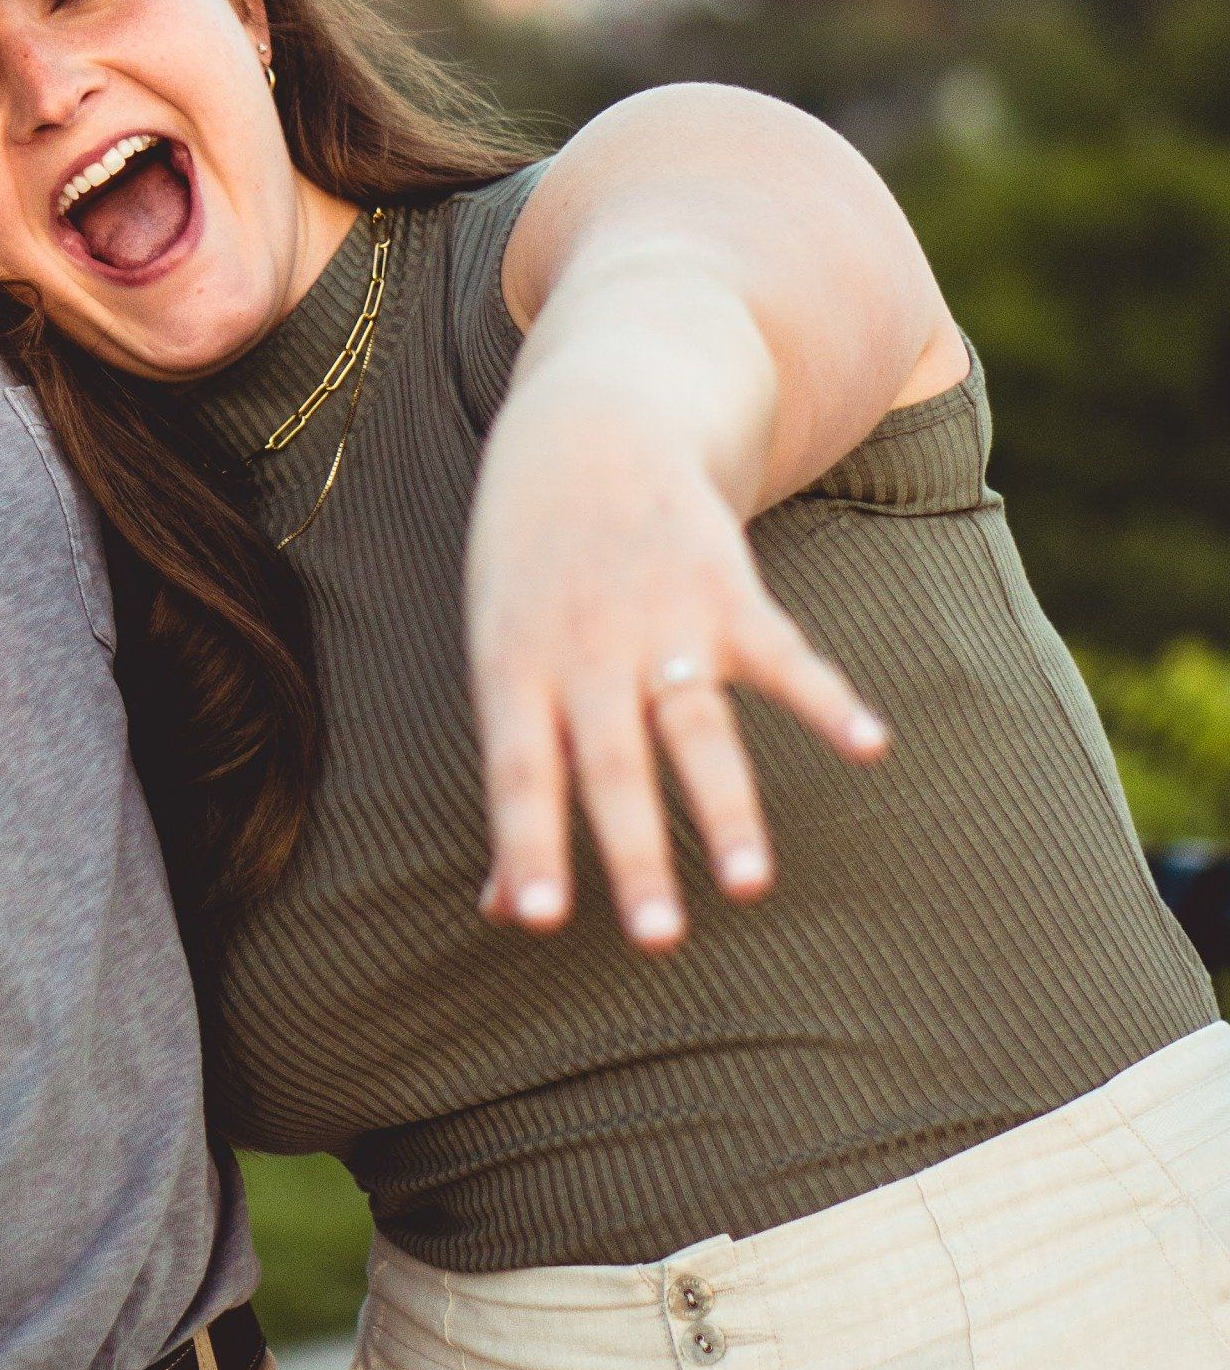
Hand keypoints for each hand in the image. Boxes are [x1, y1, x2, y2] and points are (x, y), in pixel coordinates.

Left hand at [466, 379, 887, 945]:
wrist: (589, 428)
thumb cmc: (533, 571)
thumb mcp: (501, 658)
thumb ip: (520, 784)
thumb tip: (500, 912)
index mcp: (516, 668)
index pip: (518, 770)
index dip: (525, 841)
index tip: (533, 917)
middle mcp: (587, 648)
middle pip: (613, 763)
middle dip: (636, 852)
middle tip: (658, 941)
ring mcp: (661, 618)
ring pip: (697, 726)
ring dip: (726, 807)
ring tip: (751, 886)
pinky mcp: (727, 590)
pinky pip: (780, 654)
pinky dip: (826, 699)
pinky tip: (869, 746)